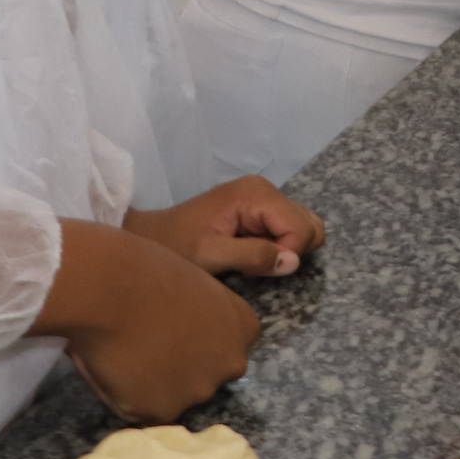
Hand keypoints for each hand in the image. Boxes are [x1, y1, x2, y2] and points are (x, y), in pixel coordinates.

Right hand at [35, 219, 260, 423]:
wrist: (113, 287)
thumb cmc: (147, 269)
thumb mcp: (193, 286)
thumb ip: (200, 316)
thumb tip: (180, 333)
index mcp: (243, 327)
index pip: (228, 347)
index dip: (198, 341)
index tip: (173, 331)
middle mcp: (232, 363)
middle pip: (206, 375)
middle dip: (181, 367)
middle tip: (144, 345)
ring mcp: (200, 390)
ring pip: (173, 395)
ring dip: (152, 383)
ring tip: (121, 353)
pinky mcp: (165, 411)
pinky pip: (141, 409)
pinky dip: (124, 395)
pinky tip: (109, 367)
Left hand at [123, 176, 325, 279]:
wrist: (150, 237)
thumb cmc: (175, 246)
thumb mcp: (209, 256)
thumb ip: (252, 256)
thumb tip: (293, 262)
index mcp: (256, 194)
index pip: (301, 229)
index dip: (285, 256)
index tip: (254, 268)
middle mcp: (266, 190)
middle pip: (309, 226)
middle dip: (287, 252)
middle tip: (252, 263)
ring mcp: (264, 198)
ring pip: (303, 229)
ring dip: (282, 251)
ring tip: (249, 259)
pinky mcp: (260, 209)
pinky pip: (288, 231)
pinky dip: (275, 248)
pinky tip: (247, 253)